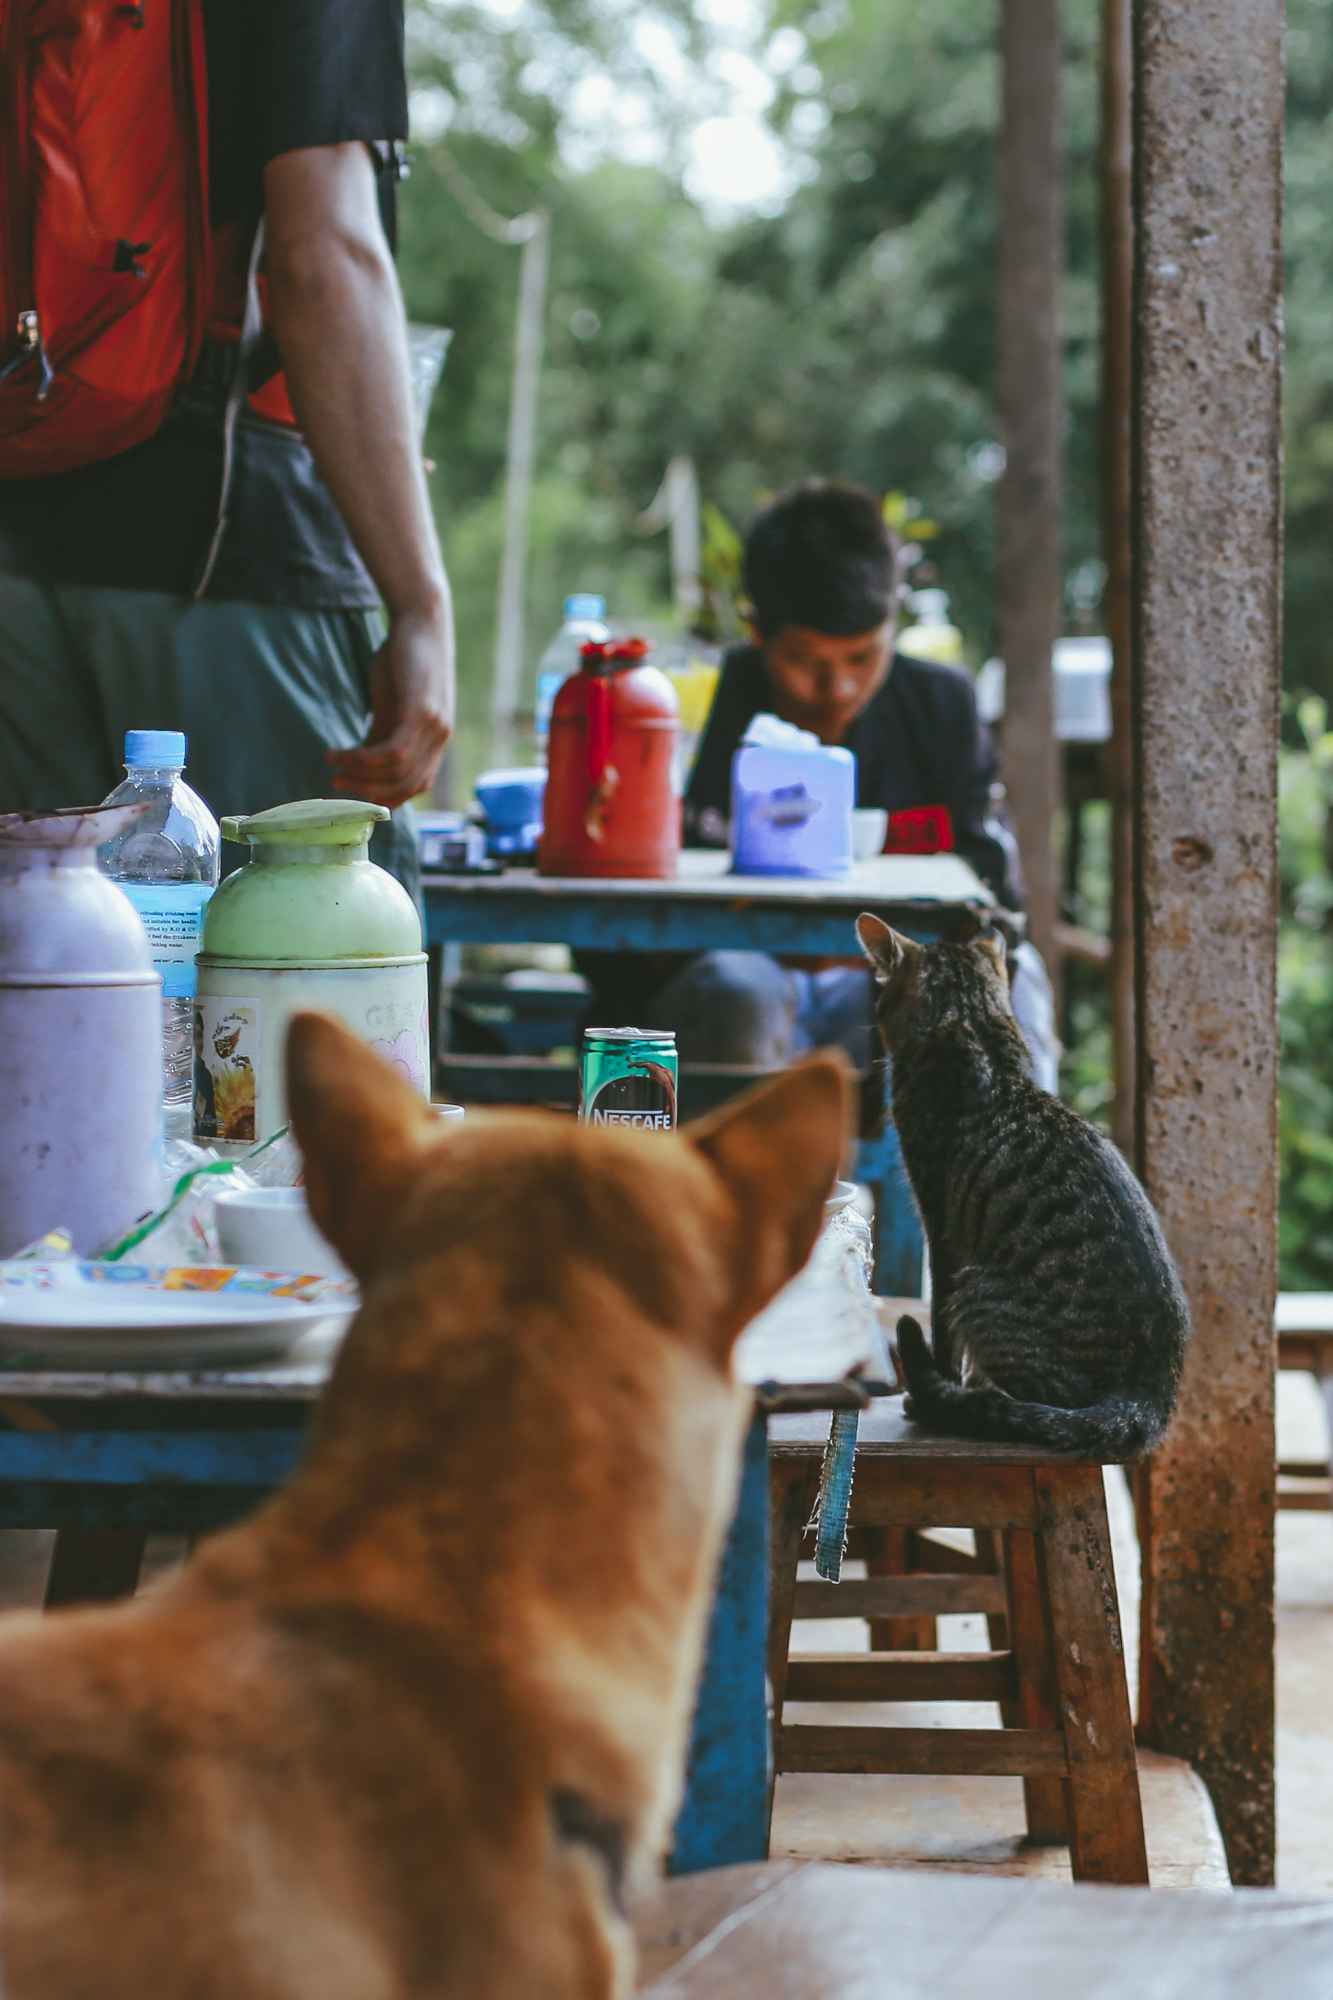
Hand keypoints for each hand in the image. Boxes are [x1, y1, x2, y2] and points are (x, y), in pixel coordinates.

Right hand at [326, 609, 452, 808]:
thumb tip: (360, 763)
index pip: (414, 786)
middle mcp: (440, 739)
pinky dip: (363, 758)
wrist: (420, 622)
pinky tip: (342, 752)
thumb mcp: (391, 705)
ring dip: (359, 773)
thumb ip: (380, 734)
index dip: (383, 795)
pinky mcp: (422, 713)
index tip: (353, 787)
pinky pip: (393, 753)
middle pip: (404, 785)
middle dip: (366, 789)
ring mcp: (434, 728)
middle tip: (335, 781)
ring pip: (396, 772)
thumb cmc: (403, 662)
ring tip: (331, 761)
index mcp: (435, 741)